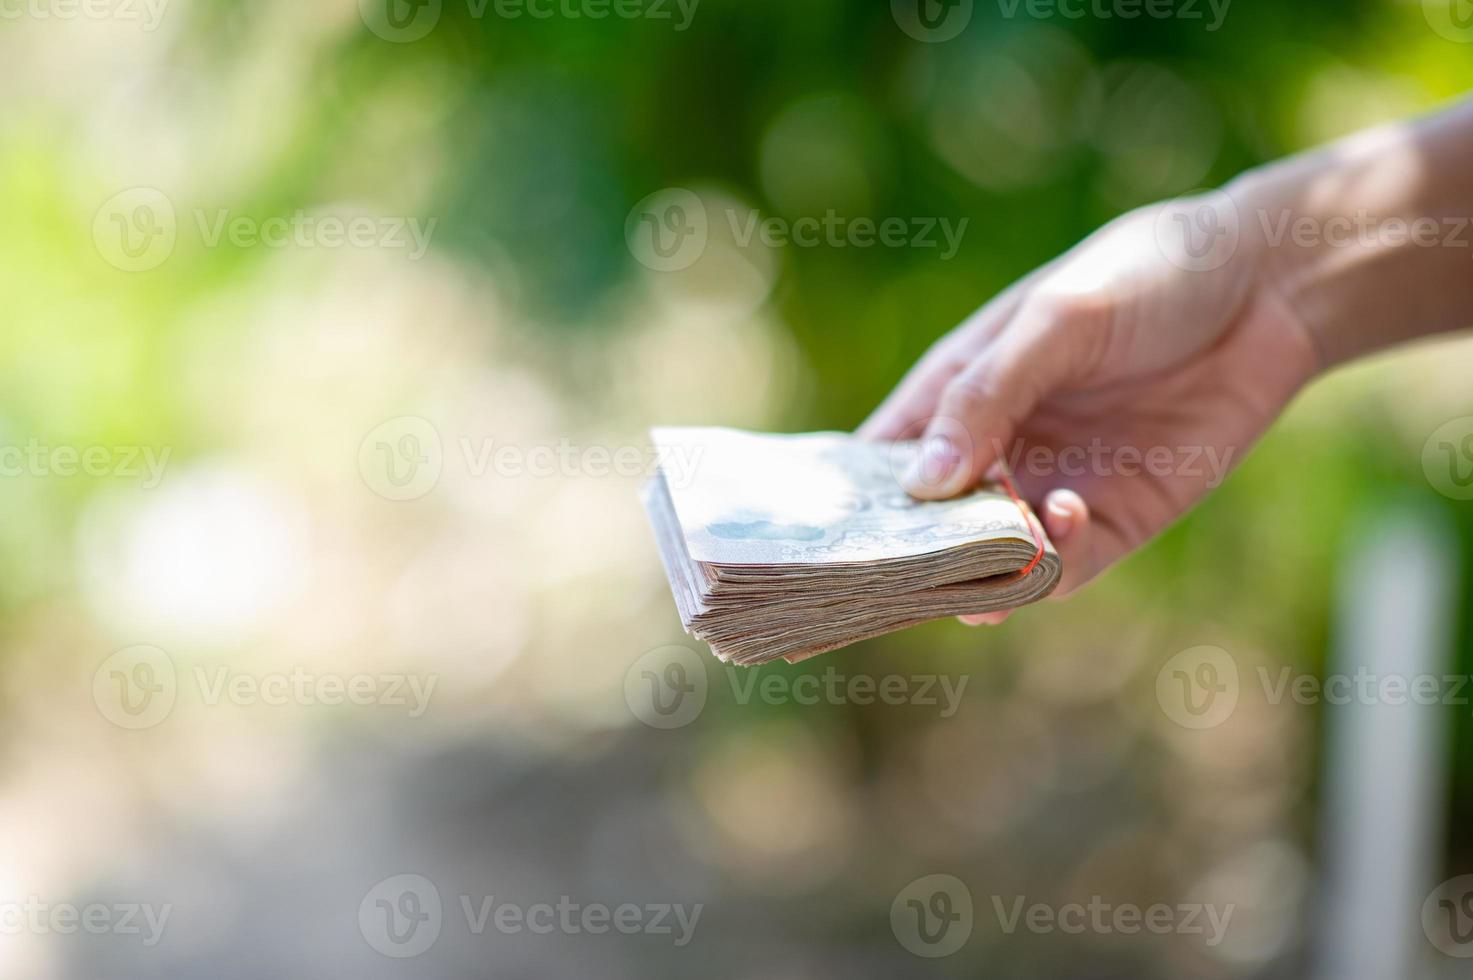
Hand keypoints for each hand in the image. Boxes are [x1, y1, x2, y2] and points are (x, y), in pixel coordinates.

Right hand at [859, 191, 1320, 615]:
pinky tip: (1063, 518)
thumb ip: (986, 396)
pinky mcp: (1112, 518)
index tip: (822, 547)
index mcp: (955, 393)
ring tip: (989, 558)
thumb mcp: (1054, 320)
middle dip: (911, 562)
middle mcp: (993, 450)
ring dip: (980, 573)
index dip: (847, 509)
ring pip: (988, 563)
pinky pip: (1063, 566)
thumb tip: (920, 485)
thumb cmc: (1147, 275)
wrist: (1270, 288)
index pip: (878, 465)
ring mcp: (1049, 488)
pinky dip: (1049, 562)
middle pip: (926, 531)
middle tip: (900, 580)